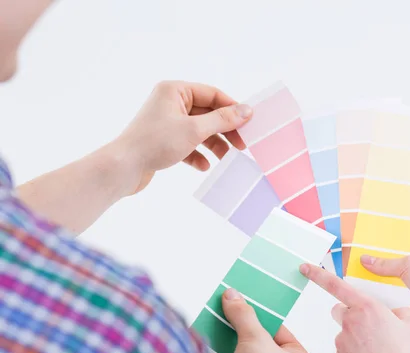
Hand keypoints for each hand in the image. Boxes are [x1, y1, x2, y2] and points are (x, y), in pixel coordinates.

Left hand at [108, 81, 252, 194]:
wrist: (122, 168)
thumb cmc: (155, 143)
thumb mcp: (195, 130)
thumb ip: (223, 120)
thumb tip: (247, 111)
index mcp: (175, 90)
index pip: (212, 95)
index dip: (232, 109)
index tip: (249, 124)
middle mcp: (170, 102)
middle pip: (208, 113)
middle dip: (224, 130)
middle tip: (241, 145)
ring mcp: (166, 122)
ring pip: (199, 130)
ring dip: (213, 144)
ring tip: (225, 159)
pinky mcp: (163, 140)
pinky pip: (188, 144)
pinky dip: (197, 154)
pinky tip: (204, 166)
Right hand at [221, 288, 313, 352]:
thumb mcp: (256, 339)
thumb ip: (244, 315)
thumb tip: (234, 297)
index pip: (279, 330)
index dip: (260, 315)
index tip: (244, 302)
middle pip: (257, 343)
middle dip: (239, 330)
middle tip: (225, 311)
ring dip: (226, 346)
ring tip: (213, 327)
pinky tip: (207, 351)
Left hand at [300, 264, 409, 352]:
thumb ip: (400, 311)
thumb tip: (394, 313)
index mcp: (366, 307)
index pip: (336, 285)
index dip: (318, 274)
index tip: (305, 267)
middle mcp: (350, 321)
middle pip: (340, 310)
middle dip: (350, 314)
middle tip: (369, 325)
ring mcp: (342, 341)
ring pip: (344, 332)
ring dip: (356, 336)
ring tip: (376, 348)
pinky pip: (344, 350)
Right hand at [360, 248, 409, 338]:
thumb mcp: (409, 263)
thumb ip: (386, 263)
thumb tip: (366, 260)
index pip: (400, 249)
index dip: (384, 248)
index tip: (366, 247)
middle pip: (391, 268)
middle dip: (377, 268)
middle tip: (355, 265)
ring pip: (388, 285)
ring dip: (376, 285)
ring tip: (355, 280)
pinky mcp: (406, 306)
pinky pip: (389, 301)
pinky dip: (380, 300)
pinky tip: (365, 297)